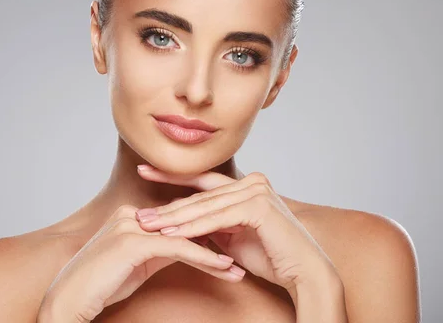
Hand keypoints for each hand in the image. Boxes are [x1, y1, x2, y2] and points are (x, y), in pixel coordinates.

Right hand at [37, 204, 244, 322]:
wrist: (69, 300)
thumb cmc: (100, 286)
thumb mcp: (137, 265)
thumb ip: (160, 251)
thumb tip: (188, 248)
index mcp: (132, 216)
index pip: (178, 220)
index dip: (206, 233)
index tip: (231, 244)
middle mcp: (132, 215)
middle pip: (185, 224)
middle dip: (216, 238)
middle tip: (244, 250)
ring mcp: (132, 226)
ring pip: (185, 235)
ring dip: (216, 251)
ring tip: (239, 266)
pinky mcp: (134, 242)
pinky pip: (179, 248)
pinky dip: (205, 259)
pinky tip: (224, 268)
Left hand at [135, 165, 341, 297]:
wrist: (303, 271)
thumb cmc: (271, 255)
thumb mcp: (233, 236)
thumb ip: (212, 223)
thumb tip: (183, 222)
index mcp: (246, 185)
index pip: (203, 180)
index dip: (172, 176)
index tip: (144, 171)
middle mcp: (252, 182)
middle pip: (200, 195)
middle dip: (167, 205)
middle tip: (139, 211)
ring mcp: (256, 191)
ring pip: (206, 206)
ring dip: (175, 217)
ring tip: (148, 224)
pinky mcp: (258, 207)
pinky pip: (218, 218)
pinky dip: (194, 227)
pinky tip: (172, 233)